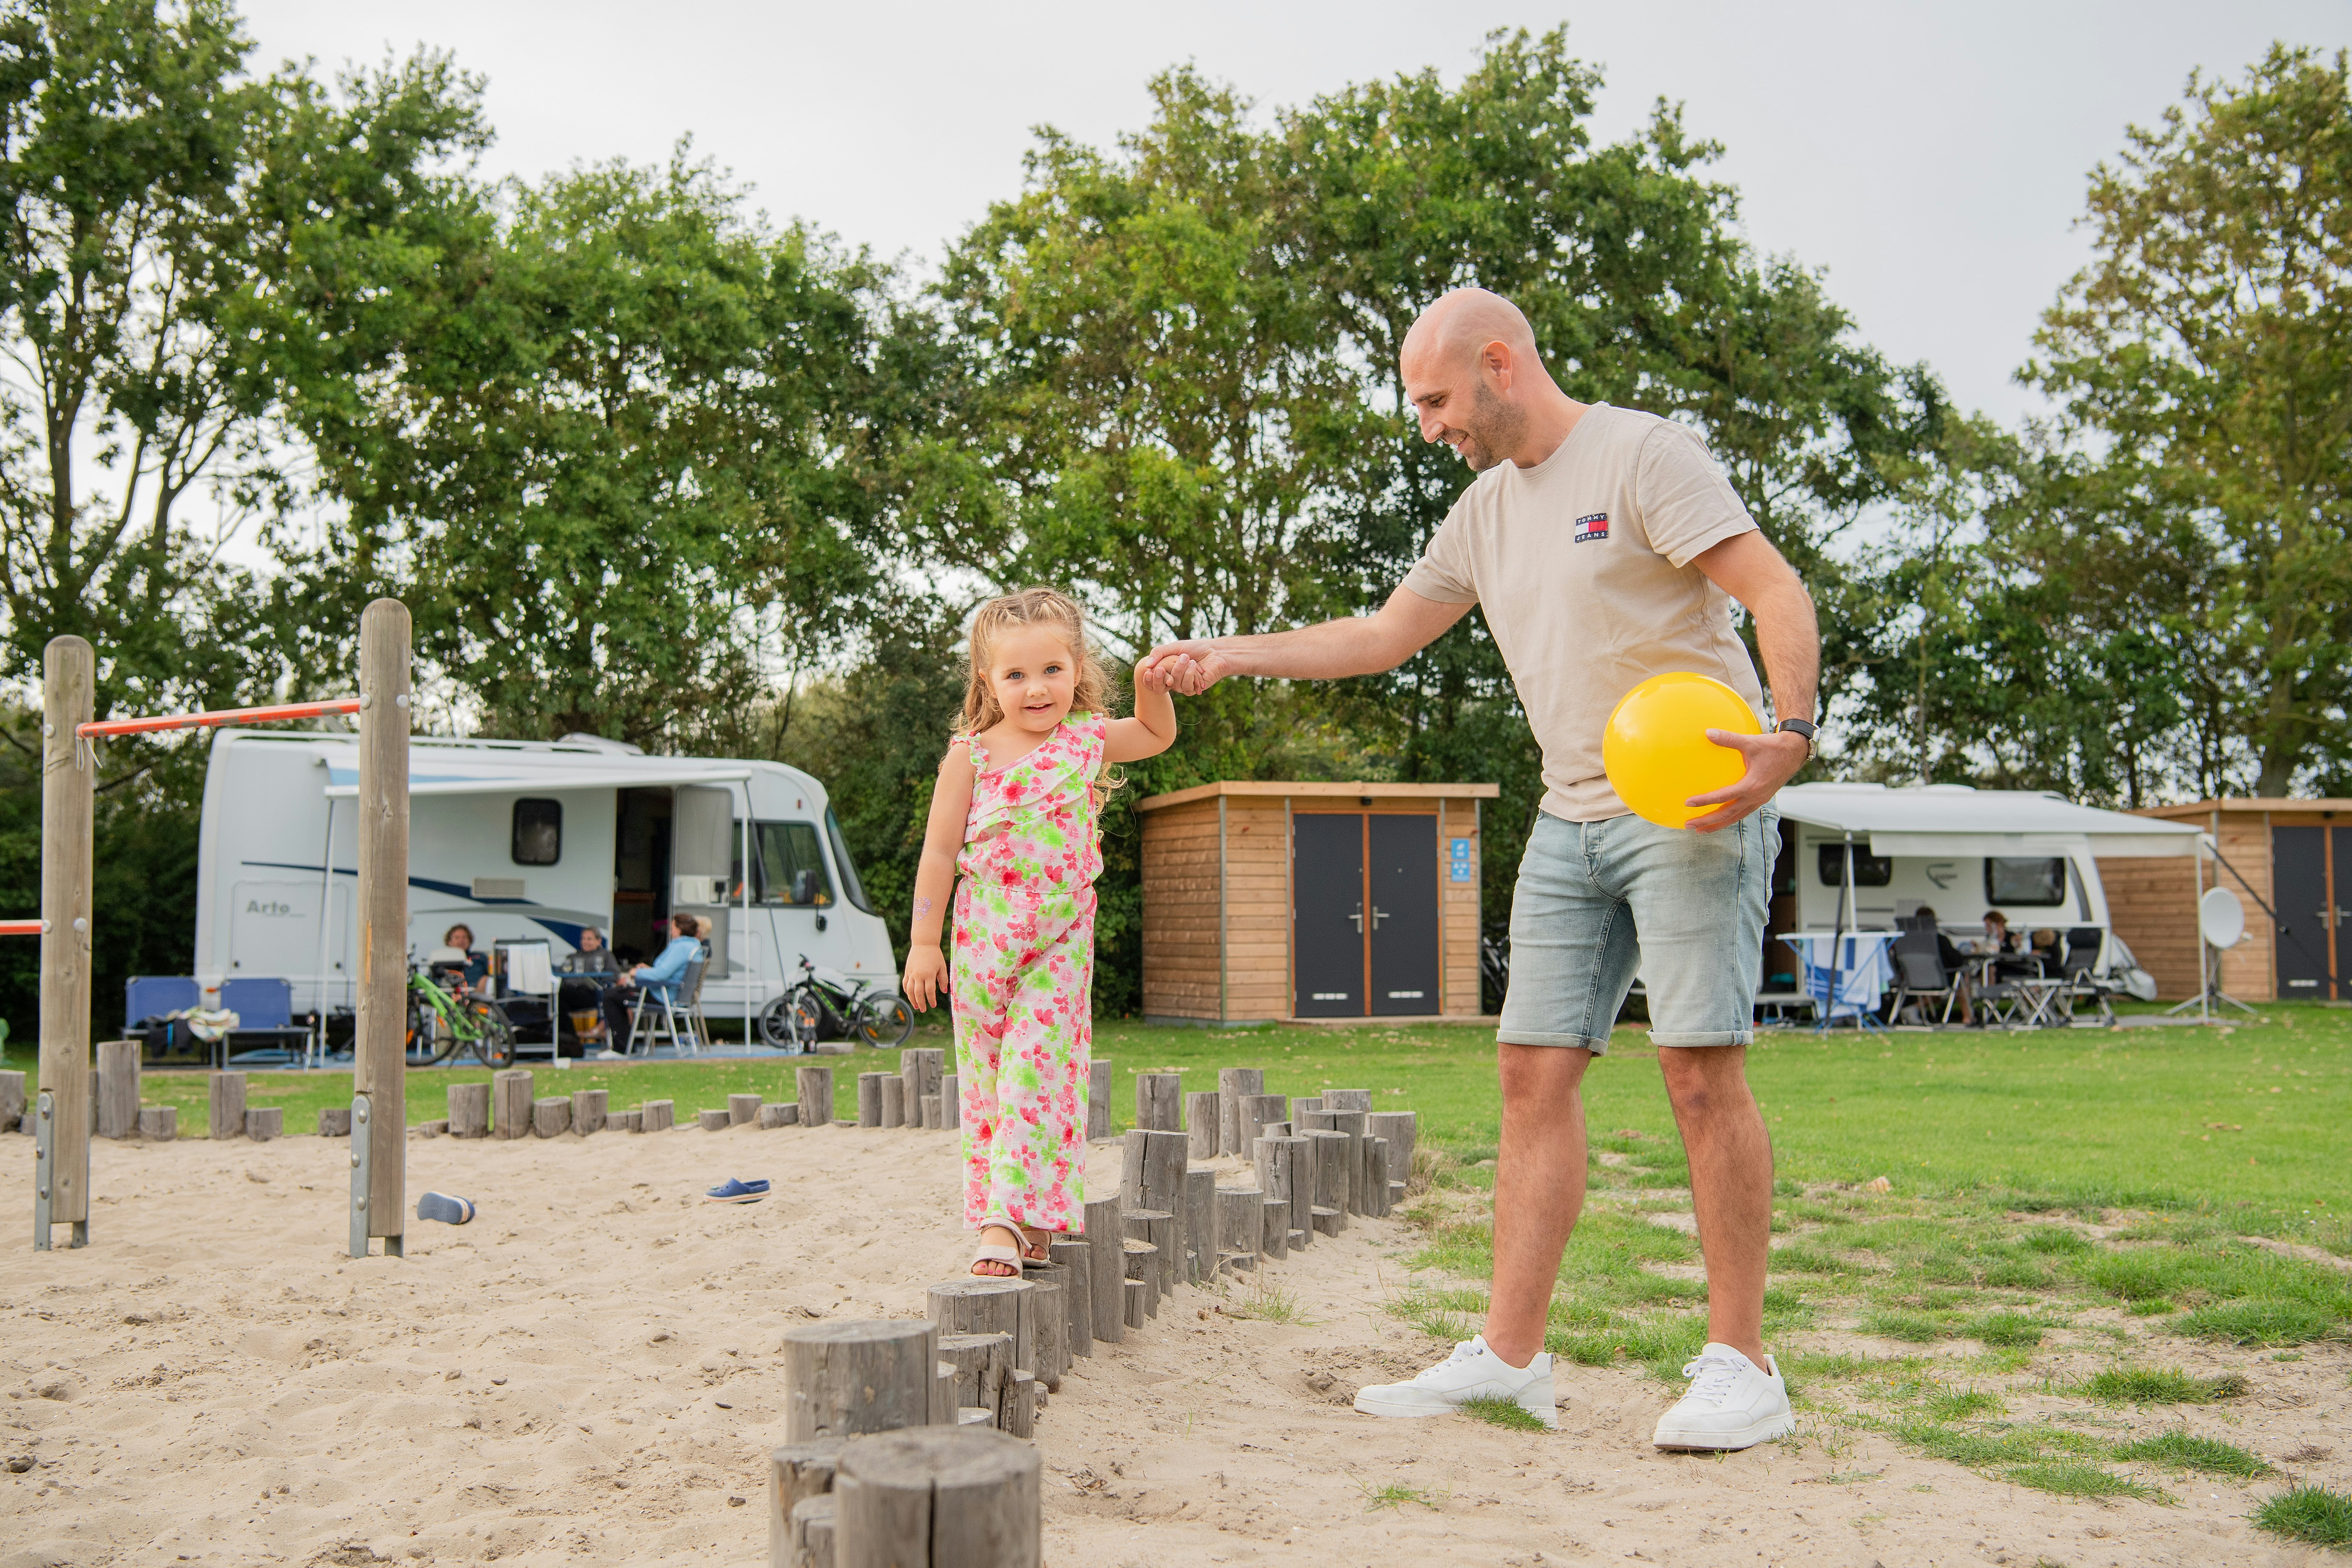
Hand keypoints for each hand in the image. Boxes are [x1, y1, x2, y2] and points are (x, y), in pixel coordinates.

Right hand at [903, 946, 947, 1012]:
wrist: (924, 943)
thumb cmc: (935, 955)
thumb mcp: (942, 967)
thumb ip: (943, 979)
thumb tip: (944, 991)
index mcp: (929, 974)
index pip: (929, 992)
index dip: (931, 1000)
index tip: (933, 1005)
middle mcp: (918, 975)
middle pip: (918, 993)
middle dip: (921, 1003)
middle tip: (923, 1010)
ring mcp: (911, 973)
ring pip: (909, 990)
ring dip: (912, 1000)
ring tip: (916, 1006)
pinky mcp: (907, 971)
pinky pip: (905, 984)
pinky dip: (907, 991)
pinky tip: (910, 996)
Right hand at [1137, 639, 1234, 695]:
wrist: (1215, 652)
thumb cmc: (1196, 648)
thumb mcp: (1174, 646)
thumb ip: (1159, 652)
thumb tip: (1147, 665)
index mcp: (1166, 670)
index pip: (1153, 679)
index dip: (1150, 678)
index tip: (1149, 671)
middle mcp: (1173, 679)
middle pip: (1162, 682)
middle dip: (1169, 671)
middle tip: (1179, 658)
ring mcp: (1183, 685)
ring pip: (1175, 684)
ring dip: (1183, 670)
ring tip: (1191, 660)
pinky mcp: (1193, 689)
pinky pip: (1186, 687)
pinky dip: (1191, 675)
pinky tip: (1198, 668)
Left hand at [1682, 729, 1809, 832]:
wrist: (1794, 753)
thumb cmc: (1772, 747)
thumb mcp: (1750, 741)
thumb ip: (1729, 739)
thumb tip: (1707, 733)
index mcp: (1751, 786)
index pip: (1723, 797)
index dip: (1705, 801)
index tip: (1688, 803)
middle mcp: (1755, 797)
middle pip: (1727, 814)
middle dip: (1708, 822)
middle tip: (1689, 825)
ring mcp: (1759, 800)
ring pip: (1735, 817)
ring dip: (1718, 824)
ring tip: (1701, 830)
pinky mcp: (1761, 799)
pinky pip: (1742, 813)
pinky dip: (1729, 818)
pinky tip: (1719, 818)